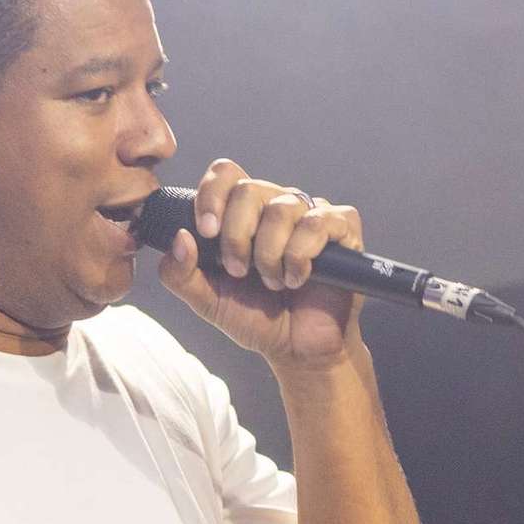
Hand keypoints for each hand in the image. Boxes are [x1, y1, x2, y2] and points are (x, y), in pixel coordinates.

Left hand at [154, 158, 364, 372]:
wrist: (298, 350)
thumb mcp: (207, 300)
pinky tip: (298, 278)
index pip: (226, 174)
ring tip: (273, 281)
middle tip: (240, 271)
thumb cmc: (256, 318)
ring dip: (269, 253)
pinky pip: (318, 224)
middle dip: (237, 235)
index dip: (212, 195)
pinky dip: (300, 256)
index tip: (207, 232)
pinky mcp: (343, 230)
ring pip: (282, 208)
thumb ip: (180, 274)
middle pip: (249, 189)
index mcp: (243, 212)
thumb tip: (179, 237)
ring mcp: (311, 215)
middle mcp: (277, 205)